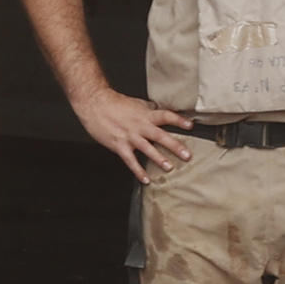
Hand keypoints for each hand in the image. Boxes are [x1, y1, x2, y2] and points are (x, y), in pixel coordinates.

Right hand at [73, 87, 191, 182]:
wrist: (94, 104)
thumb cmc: (114, 103)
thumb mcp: (136, 103)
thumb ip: (149, 109)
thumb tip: (160, 111)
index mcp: (145, 114)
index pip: (166, 116)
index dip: (179, 120)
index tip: (190, 126)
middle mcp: (139, 125)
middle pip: (160, 135)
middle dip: (175, 146)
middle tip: (187, 155)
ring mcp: (129, 136)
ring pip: (147, 149)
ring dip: (159, 159)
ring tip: (169, 168)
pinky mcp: (119, 145)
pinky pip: (130, 161)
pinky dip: (138, 171)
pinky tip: (146, 180)